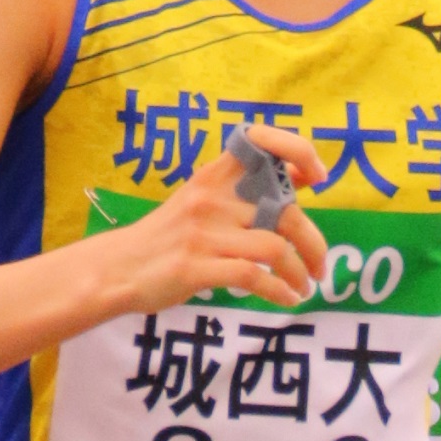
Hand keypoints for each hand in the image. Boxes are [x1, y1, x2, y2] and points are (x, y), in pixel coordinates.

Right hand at [107, 131, 328, 317]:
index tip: (317, 179)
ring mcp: (204, 233)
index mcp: (215, 174)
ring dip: (300, 273)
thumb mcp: (203, 200)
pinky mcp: (196, 268)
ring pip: (275, 249)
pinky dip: (279, 292)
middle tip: (321, 268)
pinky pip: (253, 277)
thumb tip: (301, 178)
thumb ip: (245, 191)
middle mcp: (212, 198)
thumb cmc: (168, 236)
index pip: (262, 141)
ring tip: (305, 288)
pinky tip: (286, 299)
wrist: (119, 268)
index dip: (298, 151)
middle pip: (284, 212)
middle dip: (314, 244)